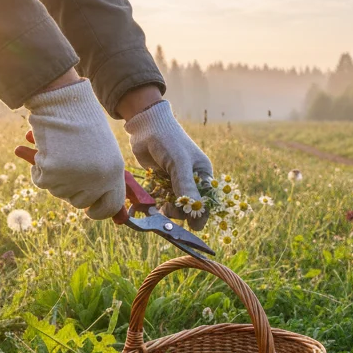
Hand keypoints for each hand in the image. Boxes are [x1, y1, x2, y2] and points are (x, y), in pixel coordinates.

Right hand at [14, 78, 125, 219]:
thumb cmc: (82, 121)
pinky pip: (40, 180)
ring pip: (58, 192)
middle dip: (72, 188)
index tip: (90, 210)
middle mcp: (97, 179)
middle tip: (69, 165)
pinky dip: (38, 167)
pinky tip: (44, 148)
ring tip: (60, 148)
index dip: (100, 211)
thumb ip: (103, 179)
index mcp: (114, 172)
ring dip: (55, 175)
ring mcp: (74, 179)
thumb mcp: (101, 150)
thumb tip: (112, 214)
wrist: (62, 100)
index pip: (111, 206)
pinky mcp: (52, 174)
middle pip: (80, 201)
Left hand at [123, 99, 213, 229]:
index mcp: (203, 174)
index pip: (206, 200)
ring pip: (173, 204)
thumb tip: (193, 211)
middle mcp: (191, 179)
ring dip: (165, 209)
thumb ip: (185, 186)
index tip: (192, 225)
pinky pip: (160, 198)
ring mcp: (175, 181)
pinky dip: (154, 203)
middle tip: (167, 210)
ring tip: (157, 207)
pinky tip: (147, 205)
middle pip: (188, 205)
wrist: (146, 126)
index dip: (200, 214)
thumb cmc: (168, 140)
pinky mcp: (160, 181)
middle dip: (179, 211)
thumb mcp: (179, 163)